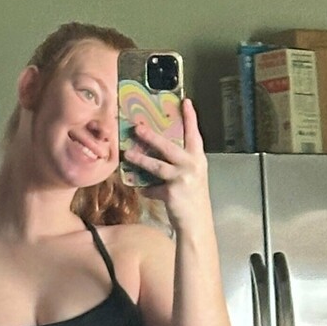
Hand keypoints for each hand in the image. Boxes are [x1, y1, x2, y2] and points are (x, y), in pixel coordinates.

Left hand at [124, 97, 210, 229]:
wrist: (196, 224)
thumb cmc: (193, 199)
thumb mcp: (192, 177)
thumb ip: (179, 164)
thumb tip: (157, 154)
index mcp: (198, 159)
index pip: (194, 134)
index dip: (190, 117)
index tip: (185, 101)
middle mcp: (192, 165)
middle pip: (168, 146)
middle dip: (151, 136)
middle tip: (138, 127)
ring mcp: (182, 178)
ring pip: (156, 165)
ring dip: (140, 159)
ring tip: (128, 154)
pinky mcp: (171, 192)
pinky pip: (152, 188)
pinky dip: (146, 189)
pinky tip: (142, 189)